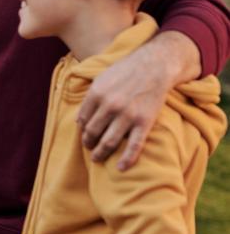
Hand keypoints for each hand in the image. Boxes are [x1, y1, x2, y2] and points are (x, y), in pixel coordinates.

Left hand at [77, 42, 174, 169]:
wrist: (155, 65)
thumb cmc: (125, 71)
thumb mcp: (101, 79)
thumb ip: (89, 98)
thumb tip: (78, 120)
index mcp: (96, 94)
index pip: (82, 119)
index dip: (82, 129)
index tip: (84, 134)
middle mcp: (109, 106)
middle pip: (92, 132)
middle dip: (88, 143)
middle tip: (89, 148)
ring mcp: (127, 115)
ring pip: (109, 142)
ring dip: (100, 153)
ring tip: (97, 158)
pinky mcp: (144, 122)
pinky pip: (134, 145)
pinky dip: (127, 159)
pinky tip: (120, 168)